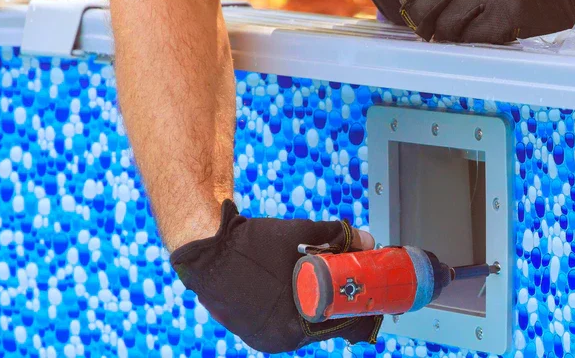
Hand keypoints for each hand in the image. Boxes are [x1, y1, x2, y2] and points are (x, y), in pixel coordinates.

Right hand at [170, 200, 380, 353]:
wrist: (202, 252)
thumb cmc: (248, 245)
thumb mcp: (297, 234)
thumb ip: (335, 237)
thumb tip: (367, 241)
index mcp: (295, 326)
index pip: (341, 324)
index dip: (359, 309)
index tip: (372, 297)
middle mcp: (280, 341)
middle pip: (324, 326)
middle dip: (340, 306)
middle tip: (353, 286)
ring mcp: (264, 339)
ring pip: (305, 325)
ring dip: (318, 306)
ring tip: (330, 286)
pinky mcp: (253, 332)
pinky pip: (285, 322)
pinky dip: (297, 308)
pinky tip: (302, 291)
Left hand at [398, 0, 574, 43]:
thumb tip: (406, 1)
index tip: (409, 12)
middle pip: (430, 3)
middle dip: (421, 22)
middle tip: (423, 33)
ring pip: (448, 24)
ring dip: (446, 35)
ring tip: (452, 36)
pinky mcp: (508, 15)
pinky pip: (472, 38)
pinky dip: (469, 41)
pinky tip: (475, 37)